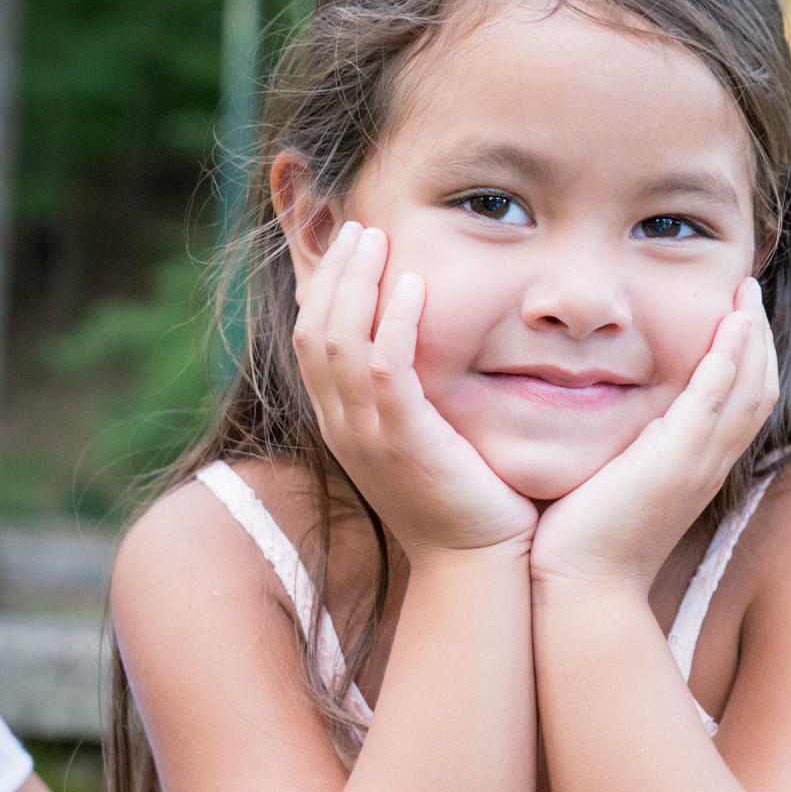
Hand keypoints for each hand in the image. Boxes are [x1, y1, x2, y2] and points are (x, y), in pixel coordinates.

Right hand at [292, 222, 537, 559]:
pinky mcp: (403, 442)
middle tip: (361, 225)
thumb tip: (430, 354)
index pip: (312, 338)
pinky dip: (395, 322)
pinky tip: (416, 286)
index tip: (349, 243)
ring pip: (338, 340)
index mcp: (343, 422)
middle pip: (313, 329)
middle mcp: (342, 426)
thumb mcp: (427, 441)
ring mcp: (367, 435)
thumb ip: (414, 397)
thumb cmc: (467, 503)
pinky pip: (385, 368)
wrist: (478, 567)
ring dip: (357, 282)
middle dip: (333, 271)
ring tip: (380, 238)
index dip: (324, 286)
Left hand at [530, 278, 778, 590]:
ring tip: (747, 292)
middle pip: (757, 389)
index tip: (736, 313)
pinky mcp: (674, 464)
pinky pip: (714, 401)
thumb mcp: (609, 481)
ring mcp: (696, 465)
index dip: (745, 356)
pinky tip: (731, 323)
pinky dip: (728, 360)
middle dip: (759, 336)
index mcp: (696, 468)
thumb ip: (618, 448)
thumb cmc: (581, 541)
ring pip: (747, 390)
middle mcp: (707, 465)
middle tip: (750, 287)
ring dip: (752, 336)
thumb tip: (600, 415)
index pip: (740, 402)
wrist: (579, 590)